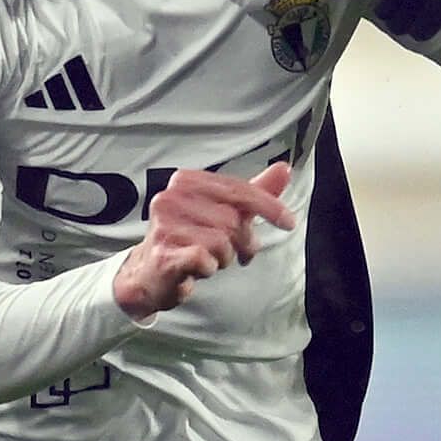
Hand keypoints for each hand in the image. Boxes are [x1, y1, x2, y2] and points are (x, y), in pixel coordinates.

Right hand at [111, 163, 294, 317]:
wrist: (151, 271)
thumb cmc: (190, 238)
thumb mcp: (225, 211)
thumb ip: (254, 192)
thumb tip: (284, 169)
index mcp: (187, 181)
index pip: (239, 190)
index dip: (269, 207)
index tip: (288, 223)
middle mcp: (172, 197)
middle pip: (233, 220)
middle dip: (243, 242)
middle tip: (236, 252)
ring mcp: (165, 225)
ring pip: (222, 243)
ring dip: (225, 258)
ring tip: (210, 258)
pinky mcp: (163, 253)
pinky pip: (205, 259)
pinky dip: (209, 268)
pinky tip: (199, 268)